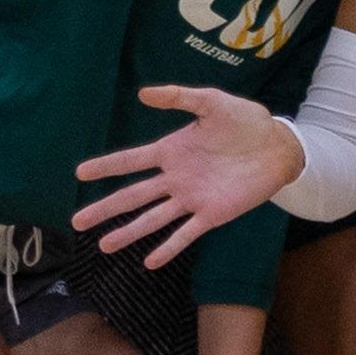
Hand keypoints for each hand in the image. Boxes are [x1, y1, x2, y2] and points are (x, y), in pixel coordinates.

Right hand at [75, 83, 305, 261]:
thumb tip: (143, 92)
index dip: (106, 166)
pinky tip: (149, 262)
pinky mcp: (212, 214)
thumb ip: (180, 97)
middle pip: (133, 196)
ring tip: (104, 246)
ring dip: (129, 232)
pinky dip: (169, 248)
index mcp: (171, 151)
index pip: (130, 161)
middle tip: (77, 222)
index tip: (79, 173)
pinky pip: (186, 233)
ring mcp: (192, 198)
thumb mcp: (212, 103)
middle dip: (105, 208)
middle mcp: (175, 178)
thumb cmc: (245, 122)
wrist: (278, 145)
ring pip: (153, 219)